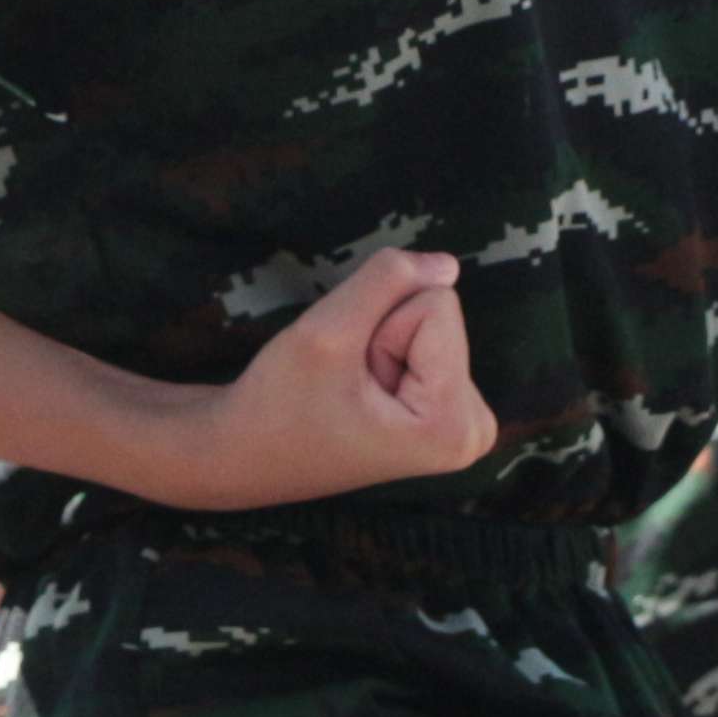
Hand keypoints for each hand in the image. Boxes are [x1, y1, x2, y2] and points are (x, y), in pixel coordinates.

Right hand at [159, 241, 497, 506]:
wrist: (245, 453)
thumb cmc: (279, 404)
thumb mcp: (328, 331)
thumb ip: (389, 281)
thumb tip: (448, 263)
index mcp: (454, 426)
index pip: (440, 304)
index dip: (379, 326)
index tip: (347, 374)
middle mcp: (473, 431)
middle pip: (441, 315)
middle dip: (384, 335)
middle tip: (344, 381)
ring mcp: (462, 425)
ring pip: (432, 323)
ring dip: (381, 344)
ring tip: (348, 388)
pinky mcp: (446, 413)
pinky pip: (427, 339)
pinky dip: (386, 353)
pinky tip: (359, 390)